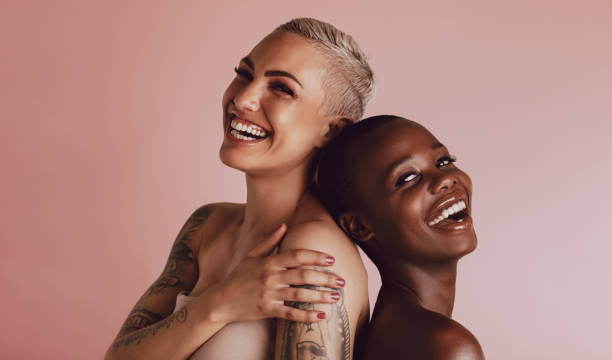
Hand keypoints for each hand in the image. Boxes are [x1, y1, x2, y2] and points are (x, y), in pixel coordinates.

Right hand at [207, 224, 344, 322]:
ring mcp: (269, 294)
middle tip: (341, 281)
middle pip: (304, 275)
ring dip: (320, 296)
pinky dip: (307, 316)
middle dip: (325, 278)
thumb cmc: (238, 277)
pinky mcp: (268, 310)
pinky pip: (291, 314)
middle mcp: (271, 277)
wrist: (220, 301)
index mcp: (269, 262)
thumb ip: (269, 241)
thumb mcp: (251, 256)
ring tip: (335, 297)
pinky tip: (321, 316)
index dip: (316, 256)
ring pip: (300, 295)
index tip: (331, 259)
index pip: (297, 256)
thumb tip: (284, 225)